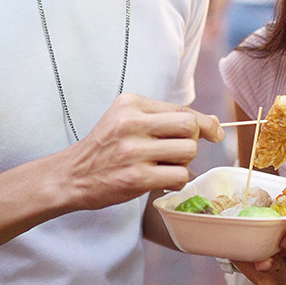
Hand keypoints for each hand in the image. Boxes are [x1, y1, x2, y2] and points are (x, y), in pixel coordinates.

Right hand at [57, 93, 222, 210]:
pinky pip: (179, 176)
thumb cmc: (105, 148)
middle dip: (193, 140)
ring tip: (165, 166)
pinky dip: (177, 181)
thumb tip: (213, 123)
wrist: (71, 175)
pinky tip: (161, 180)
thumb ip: (166, 118)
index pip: (182, 109)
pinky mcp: (136, 177)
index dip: (204, 122)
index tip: (213, 132)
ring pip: (188, 152)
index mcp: (131, 103)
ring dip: (184, 163)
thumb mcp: (127, 120)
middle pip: (189, 126)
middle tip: (179, 151)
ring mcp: (134, 151)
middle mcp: (132, 123)